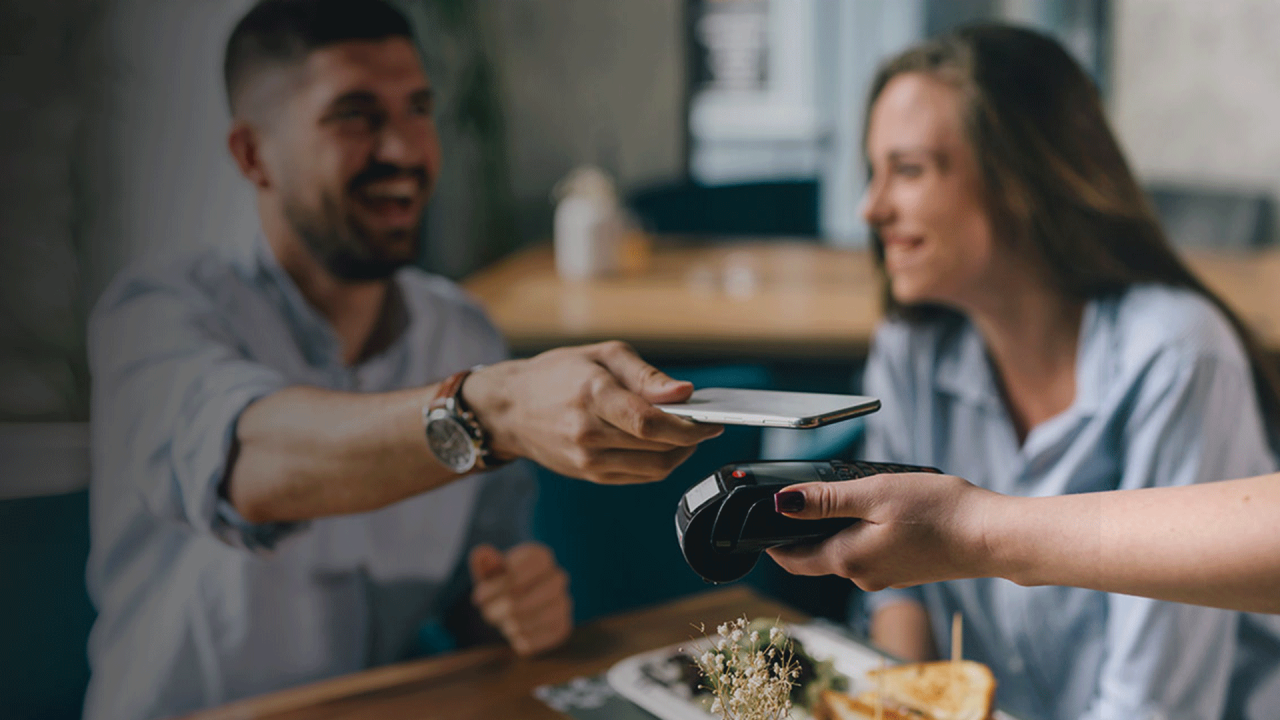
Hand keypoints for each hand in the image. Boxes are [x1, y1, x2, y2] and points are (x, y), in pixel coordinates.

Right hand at [464, 341, 722, 483]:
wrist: (510, 408)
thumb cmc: (557, 374)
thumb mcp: (602, 355)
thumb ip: (646, 375)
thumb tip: (684, 393)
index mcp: (592, 396)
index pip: (650, 422)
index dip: (689, 426)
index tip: (713, 421)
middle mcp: (588, 434)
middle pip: (657, 448)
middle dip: (691, 438)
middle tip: (706, 424)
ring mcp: (587, 460)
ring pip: (653, 468)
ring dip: (680, 454)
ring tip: (687, 434)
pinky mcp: (589, 475)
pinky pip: (639, 476)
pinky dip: (659, 463)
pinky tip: (663, 445)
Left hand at [469, 542, 572, 655]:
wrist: (519, 604)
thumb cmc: (501, 584)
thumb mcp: (489, 571)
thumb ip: (484, 561)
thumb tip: (482, 553)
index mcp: (540, 556)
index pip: (515, 576)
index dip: (492, 590)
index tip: (478, 596)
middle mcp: (558, 577)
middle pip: (520, 600)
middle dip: (498, 609)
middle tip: (487, 613)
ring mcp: (564, 602)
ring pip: (529, 621)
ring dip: (508, 624)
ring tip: (502, 621)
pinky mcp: (563, 626)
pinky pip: (537, 639)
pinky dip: (520, 639)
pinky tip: (515, 633)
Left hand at [766, 472, 1002, 590]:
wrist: (992, 537)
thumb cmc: (940, 513)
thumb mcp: (875, 494)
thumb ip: (826, 501)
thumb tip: (782, 504)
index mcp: (848, 560)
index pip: (792, 560)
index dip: (771, 541)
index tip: (759, 521)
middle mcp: (863, 577)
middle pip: (816, 556)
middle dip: (803, 530)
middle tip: (801, 496)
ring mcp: (886, 577)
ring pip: (844, 553)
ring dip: (837, 528)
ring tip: (845, 495)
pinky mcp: (905, 570)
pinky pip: (870, 552)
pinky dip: (863, 533)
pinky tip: (881, 511)